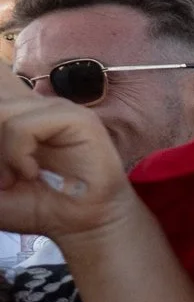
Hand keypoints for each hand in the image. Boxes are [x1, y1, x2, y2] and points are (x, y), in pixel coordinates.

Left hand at [0, 93, 135, 240]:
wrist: (78, 223)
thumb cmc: (33, 204)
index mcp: (12, 112)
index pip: (0, 77)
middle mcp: (31, 103)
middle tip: (2, 176)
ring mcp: (54, 107)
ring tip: (11, 179)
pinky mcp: (75, 118)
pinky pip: (22, 127)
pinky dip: (17, 155)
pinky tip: (31, 173)